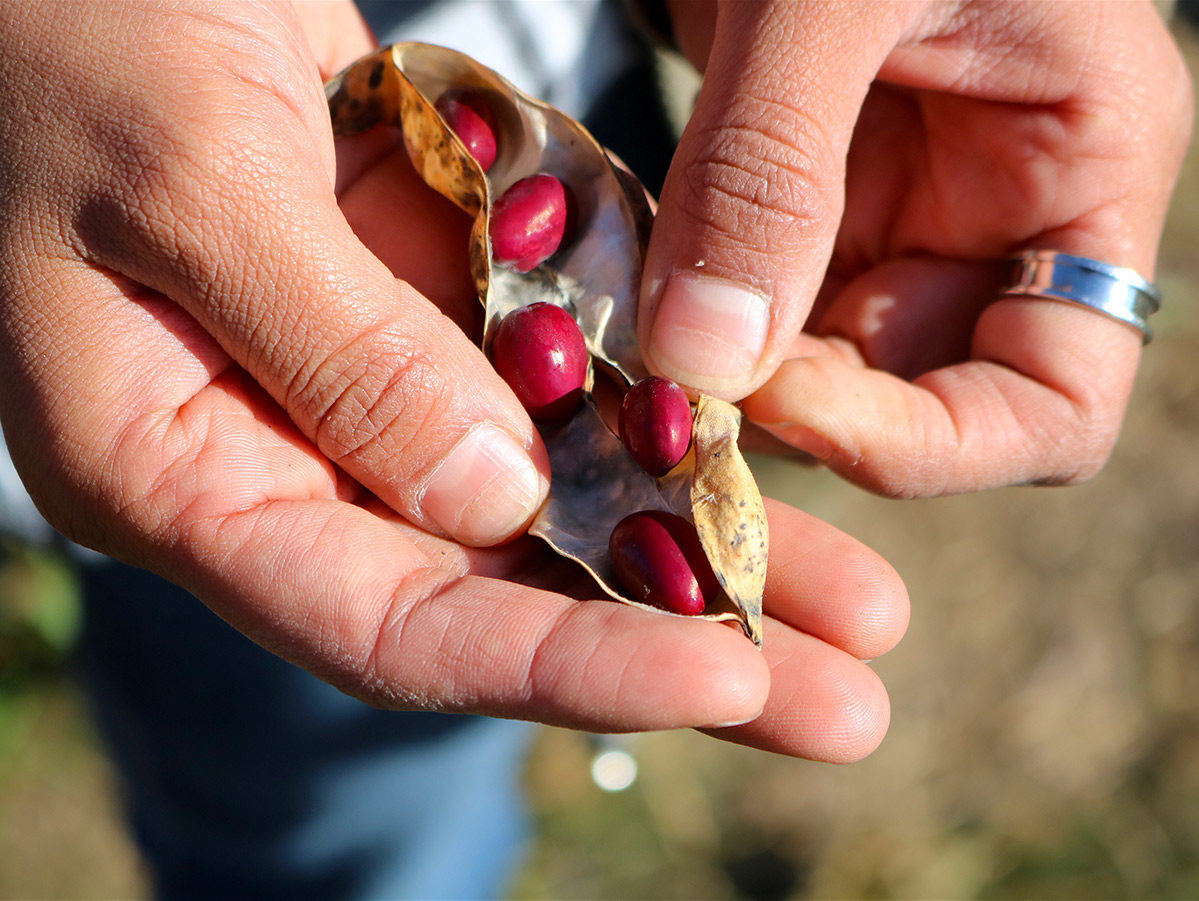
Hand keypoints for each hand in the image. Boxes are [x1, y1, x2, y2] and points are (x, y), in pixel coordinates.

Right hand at [0, 0, 906, 759]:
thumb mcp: (187, 178)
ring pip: (558, 486)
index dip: (561, 664)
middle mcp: (288, 451)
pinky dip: (659, 406)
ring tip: (862, 603)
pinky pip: (562, 369)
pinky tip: (775, 446)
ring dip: (703, 534)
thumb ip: (340, 354)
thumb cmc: (66, 37)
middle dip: (677, 639)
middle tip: (845, 703)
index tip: (730, 681)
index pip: (389, 622)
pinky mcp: (428, 295)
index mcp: (181, 473)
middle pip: (501, 583)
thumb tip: (497, 503)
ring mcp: (368, 373)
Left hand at [640, 0, 1191, 493]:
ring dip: (725, 376)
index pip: (1052, 407)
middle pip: (917, 407)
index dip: (927, 444)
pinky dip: (688, 317)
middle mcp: (993, 218)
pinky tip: (626, 291)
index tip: (782, 394)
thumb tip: (701, 359)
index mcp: (1078, 172)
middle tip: (672, 386)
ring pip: (818, 370)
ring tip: (632, 337)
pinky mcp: (799, 197)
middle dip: (798, 416)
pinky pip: (750, 303)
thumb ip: (769, 169)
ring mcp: (891, 213)